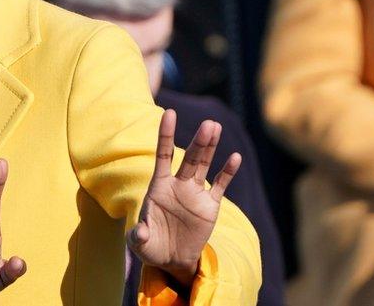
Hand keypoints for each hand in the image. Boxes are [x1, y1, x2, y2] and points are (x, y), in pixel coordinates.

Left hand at [128, 110, 240, 285]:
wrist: (172, 258)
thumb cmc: (152, 246)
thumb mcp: (141, 244)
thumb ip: (138, 236)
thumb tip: (139, 232)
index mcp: (159, 186)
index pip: (163, 154)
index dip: (166, 134)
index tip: (169, 113)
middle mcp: (178, 185)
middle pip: (190, 158)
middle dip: (199, 142)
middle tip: (209, 124)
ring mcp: (195, 193)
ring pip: (204, 165)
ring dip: (210, 148)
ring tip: (215, 127)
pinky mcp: (209, 206)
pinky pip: (220, 186)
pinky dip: (228, 172)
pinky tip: (235, 157)